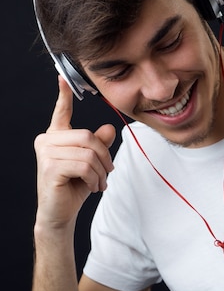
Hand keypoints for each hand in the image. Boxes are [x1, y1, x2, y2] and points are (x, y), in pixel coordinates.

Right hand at [34, 77, 115, 227]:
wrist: (59, 213)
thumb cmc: (73, 187)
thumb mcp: (91, 164)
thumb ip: (98, 145)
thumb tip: (109, 128)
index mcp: (55, 137)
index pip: (61, 112)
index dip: (64, 94)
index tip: (63, 77)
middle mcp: (46, 141)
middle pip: (87, 136)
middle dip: (104, 156)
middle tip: (108, 172)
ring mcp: (46, 154)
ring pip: (88, 153)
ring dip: (101, 171)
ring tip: (100, 183)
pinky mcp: (50, 168)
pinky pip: (84, 166)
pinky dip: (94, 178)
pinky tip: (93, 186)